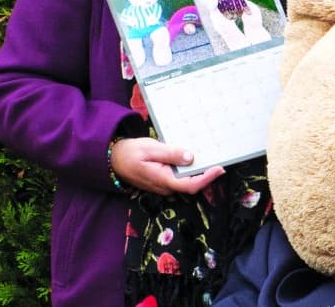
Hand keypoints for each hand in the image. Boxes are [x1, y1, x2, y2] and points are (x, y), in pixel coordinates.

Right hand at [110, 137, 224, 194]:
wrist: (113, 160)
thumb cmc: (130, 153)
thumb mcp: (150, 148)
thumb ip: (170, 153)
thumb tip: (190, 157)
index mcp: (162, 179)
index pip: (190, 184)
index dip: (207, 178)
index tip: (219, 169)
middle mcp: (165, 187)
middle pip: (192, 184)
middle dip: (207, 175)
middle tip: (221, 160)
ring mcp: (165, 186)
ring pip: (187, 182)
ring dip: (200, 172)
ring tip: (212, 159)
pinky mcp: (164, 181)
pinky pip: (181, 178)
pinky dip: (191, 171)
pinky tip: (197, 160)